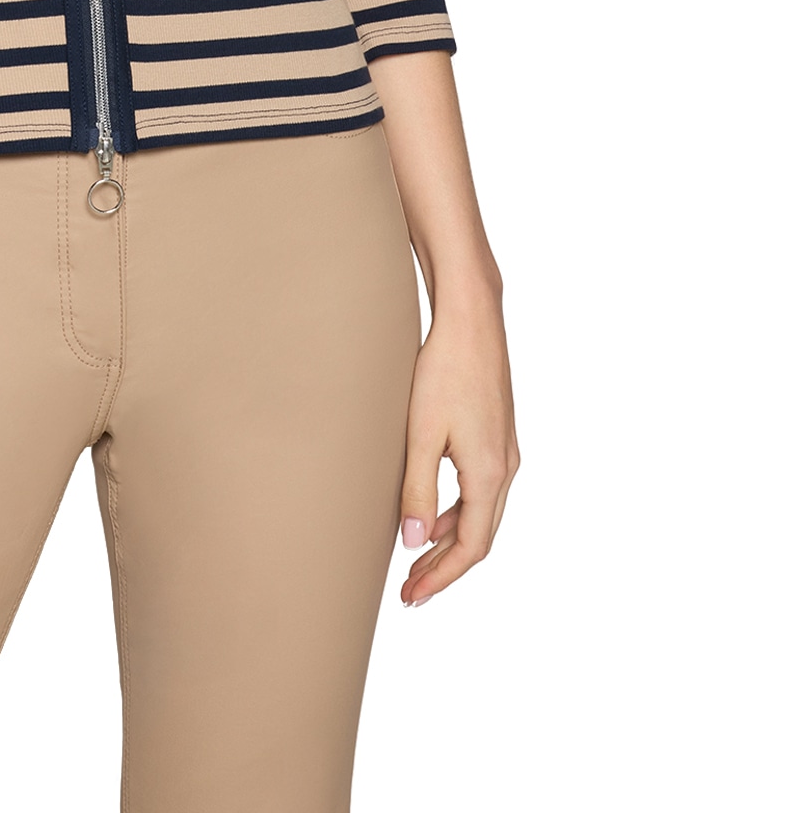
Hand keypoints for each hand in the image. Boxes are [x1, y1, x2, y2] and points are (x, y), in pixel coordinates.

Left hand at [398, 294, 517, 605]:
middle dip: (445, 567)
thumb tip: (413, 544)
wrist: (472, 319)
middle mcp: (506, 468)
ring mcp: (506, 451)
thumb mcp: (420, 434)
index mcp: (490, 474)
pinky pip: (482, 490)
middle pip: (479, 537)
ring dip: (451, 540)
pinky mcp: (498, 435)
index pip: (470, 547)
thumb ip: (417, 490)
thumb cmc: (443, 370)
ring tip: (416, 559)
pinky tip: (433, 513)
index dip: (441, 577)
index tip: (411, 597)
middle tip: (410, 589)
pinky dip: (459, 512)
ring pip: (482, 513)